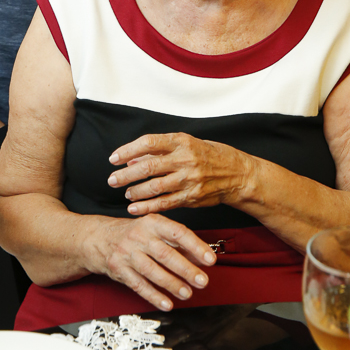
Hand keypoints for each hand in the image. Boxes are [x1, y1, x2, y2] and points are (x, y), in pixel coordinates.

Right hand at [90, 214, 215, 311]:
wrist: (98, 238)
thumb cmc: (133, 233)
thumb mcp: (154, 229)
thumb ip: (177, 241)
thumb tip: (201, 255)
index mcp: (152, 222)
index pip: (178, 233)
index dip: (195, 246)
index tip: (210, 259)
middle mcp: (139, 236)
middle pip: (165, 254)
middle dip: (186, 269)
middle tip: (203, 280)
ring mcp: (127, 253)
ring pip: (153, 271)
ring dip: (172, 284)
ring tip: (188, 293)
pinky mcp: (119, 270)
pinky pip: (139, 285)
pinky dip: (154, 296)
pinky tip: (167, 303)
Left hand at [108, 132, 253, 215]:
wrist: (237, 174)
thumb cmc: (210, 155)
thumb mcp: (188, 143)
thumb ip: (161, 151)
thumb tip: (132, 158)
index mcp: (182, 141)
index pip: (148, 143)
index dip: (128, 150)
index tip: (114, 158)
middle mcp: (184, 159)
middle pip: (148, 167)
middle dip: (126, 175)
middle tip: (112, 180)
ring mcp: (189, 179)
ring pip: (154, 187)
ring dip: (136, 192)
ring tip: (126, 194)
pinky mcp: (192, 197)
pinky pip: (165, 203)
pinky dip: (147, 207)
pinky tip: (135, 209)